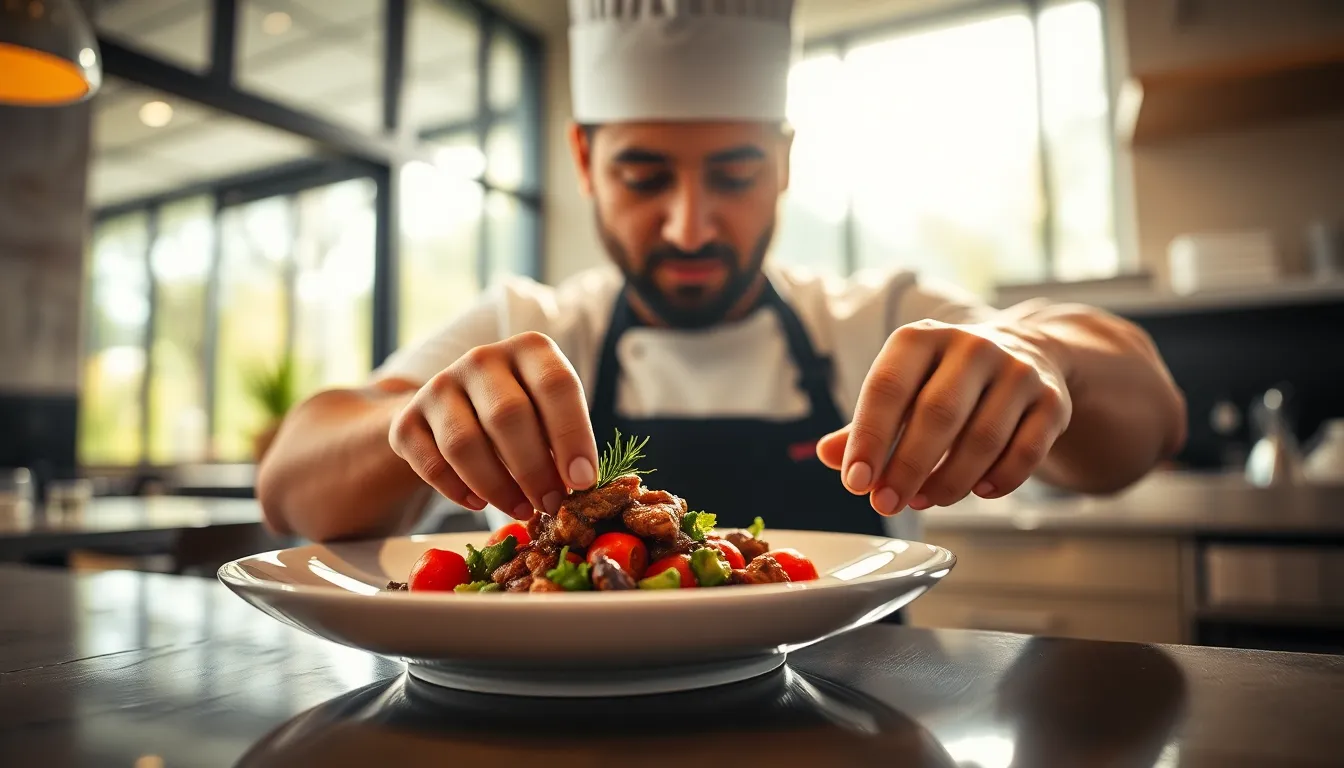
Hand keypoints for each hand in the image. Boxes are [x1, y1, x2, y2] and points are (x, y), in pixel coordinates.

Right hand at [388, 332, 597, 519]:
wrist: (457, 405)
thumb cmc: (524, 411)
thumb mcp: (551, 410)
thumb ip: (564, 440)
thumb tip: (578, 483)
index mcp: (529, 349)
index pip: (555, 385)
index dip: (572, 436)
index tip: (583, 480)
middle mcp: (482, 359)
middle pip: (508, 416)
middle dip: (534, 470)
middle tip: (551, 504)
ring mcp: (439, 386)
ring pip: (464, 443)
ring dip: (497, 486)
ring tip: (521, 510)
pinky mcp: (407, 420)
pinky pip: (430, 464)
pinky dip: (456, 490)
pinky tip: (479, 504)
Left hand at [818, 319, 1071, 514]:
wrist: (1026, 354)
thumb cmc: (945, 381)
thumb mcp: (902, 389)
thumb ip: (865, 425)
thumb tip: (828, 456)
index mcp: (921, 339)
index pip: (887, 388)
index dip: (868, 439)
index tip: (855, 483)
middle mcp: (971, 346)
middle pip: (936, 415)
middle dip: (907, 468)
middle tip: (887, 504)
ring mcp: (1016, 370)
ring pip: (982, 438)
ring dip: (950, 481)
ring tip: (924, 501)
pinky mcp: (1051, 399)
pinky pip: (1026, 451)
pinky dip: (1000, 480)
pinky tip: (979, 492)